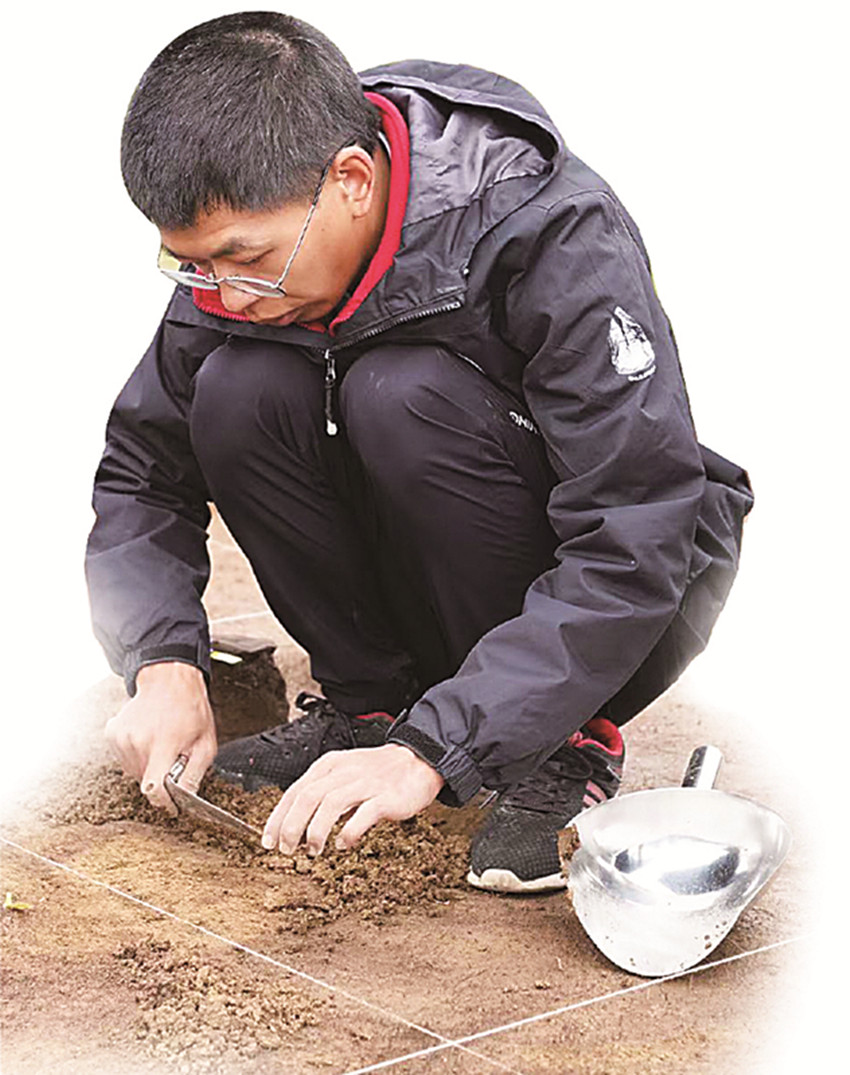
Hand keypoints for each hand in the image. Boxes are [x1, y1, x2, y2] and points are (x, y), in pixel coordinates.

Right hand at [104, 662, 216, 813]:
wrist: (169, 681)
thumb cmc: (191, 709)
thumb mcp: (206, 743)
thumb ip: (195, 774)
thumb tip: (185, 799)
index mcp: (163, 743)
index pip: (153, 788)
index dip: (163, 802)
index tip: (171, 805)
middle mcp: (137, 741)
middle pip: (145, 781)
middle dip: (161, 778)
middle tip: (174, 758)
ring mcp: (121, 737)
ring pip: (134, 771)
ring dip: (148, 766)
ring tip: (161, 743)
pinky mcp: (112, 733)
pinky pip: (124, 759)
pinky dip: (136, 755)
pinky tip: (148, 737)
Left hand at [262, 743, 444, 855]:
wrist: (419, 762)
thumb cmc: (378, 773)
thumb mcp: (344, 775)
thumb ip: (322, 794)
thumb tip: (297, 826)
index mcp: (329, 765)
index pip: (295, 791)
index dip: (278, 817)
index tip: (269, 840)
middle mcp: (344, 771)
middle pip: (307, 797)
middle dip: (291, 826)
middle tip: (286, 850)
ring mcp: (365, 783)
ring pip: (330, 804)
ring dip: (315, 831)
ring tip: (312, 851)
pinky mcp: (386, 797)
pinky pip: (363, 815)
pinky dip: (348, 832)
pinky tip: (343, 844)